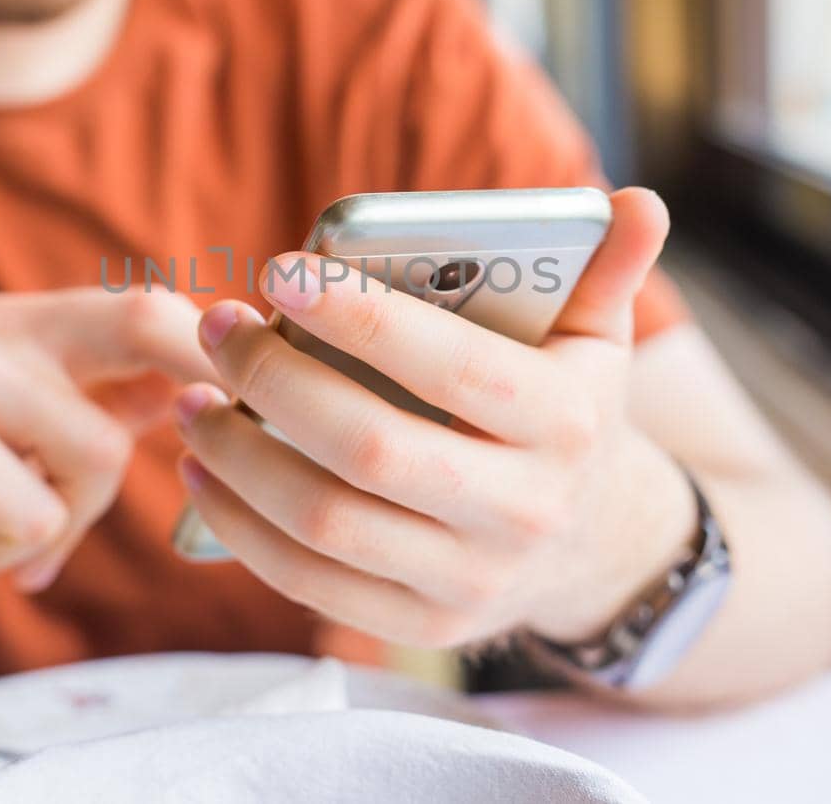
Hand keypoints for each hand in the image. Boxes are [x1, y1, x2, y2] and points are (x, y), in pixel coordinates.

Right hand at [0, 288, 219, 637]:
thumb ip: (111, 403)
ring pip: (98, 452)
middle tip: (215, 435)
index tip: (276, 383)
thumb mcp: (38, 444)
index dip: (218, 343)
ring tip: (2, 525)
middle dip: (197, 384)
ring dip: (67, 517)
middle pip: (138, 325)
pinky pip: (37, 511)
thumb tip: (216, 377)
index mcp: (25, 324)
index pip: (146, 308)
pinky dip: (13, 551)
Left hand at [172, 189, 697, 648]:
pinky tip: (204, 471)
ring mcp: (470, 581)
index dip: (359, 318)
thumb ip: (608, 271)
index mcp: (565, 424)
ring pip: (326, 522)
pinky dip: (240, 528)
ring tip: (190, 398)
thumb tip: (640, 202)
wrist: (593, 547)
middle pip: (370, 449)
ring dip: (239, 457)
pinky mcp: (422, 628)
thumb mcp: (598, 344)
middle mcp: (523, 511)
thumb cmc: (567, 415)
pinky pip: (309, 583)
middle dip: (275, 382)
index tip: (279, 271)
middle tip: (218, 329)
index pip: (452, 366)